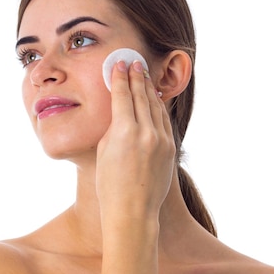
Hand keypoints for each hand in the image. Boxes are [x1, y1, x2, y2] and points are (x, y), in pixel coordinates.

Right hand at [95, 60, 175, 221]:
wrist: (132, 211)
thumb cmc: (109, 184)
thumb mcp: (104, 150)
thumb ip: (114, 127)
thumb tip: (121, 111)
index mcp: (123, 131)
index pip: (122, 95)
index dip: (119, 77)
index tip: (119, 64)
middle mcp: (145, 131)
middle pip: (141, 95)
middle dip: (137, 77)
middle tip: (134, 62)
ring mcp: (161, 139)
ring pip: (155, 106)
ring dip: (149, 89)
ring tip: (145, 76)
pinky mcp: (170, 148)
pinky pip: (163, 120)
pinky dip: (158, 107)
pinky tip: (155, 99)